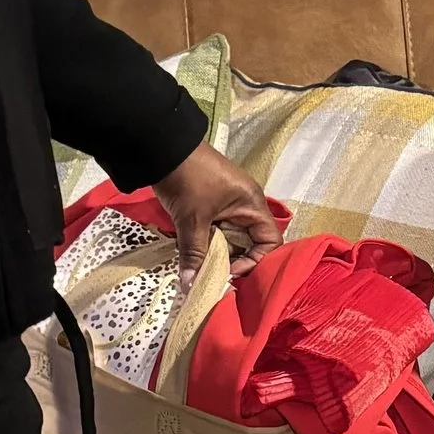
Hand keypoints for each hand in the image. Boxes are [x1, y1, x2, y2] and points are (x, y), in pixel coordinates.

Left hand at [154, 143, 287, 283]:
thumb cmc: (187, 180)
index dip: (256, 260)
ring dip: (218, 252)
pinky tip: (195, 251)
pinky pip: (217, 228)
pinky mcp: (213, 203)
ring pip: (231, 237)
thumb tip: (191, 285)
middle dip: (234, 260)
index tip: (230, 271)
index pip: (270, 241)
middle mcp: (246, 205)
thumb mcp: (191, 219)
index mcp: (252, 205)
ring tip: (202, 264)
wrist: (163, 147)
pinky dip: (208, 241)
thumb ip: (194, 253)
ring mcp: (229, 203)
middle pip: (251, 242)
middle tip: (214, 273)